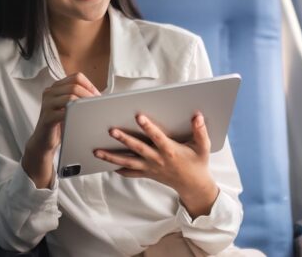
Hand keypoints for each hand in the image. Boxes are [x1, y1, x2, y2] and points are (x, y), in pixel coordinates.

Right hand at [22, 72, 99, 187]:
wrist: (44, 140)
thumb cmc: (59, 123)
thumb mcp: (68, 106)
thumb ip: (78, 97)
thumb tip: (99, 95)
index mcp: (56, 87)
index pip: (76, 77)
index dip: (90, 84)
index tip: (98, 95)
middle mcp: (50, 92)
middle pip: (74, 86)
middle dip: (89, 94)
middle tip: (98, 104)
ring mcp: (47, 104)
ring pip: (70, 96)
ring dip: (85, 103)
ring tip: (93, 111)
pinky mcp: (47, 117)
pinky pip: (64, 112)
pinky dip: (77, 115)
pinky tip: (83, 119)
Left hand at [94, 112, 218, 217]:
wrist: (193, 186)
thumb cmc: (197, 163)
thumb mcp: (203, 147)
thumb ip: (200, 131)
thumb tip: (197, 116)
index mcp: (170, 151)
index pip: (157, 137)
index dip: (148, 127)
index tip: (138, 116)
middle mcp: (158, 159)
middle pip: (137, 148)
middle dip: (124, 139)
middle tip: (111, 130)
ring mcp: (151, 168)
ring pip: (128, 162)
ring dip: (112, 157)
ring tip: (97, 151)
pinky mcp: (147, 173)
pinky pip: (131, 172)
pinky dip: (120, 169)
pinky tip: (108, 165)